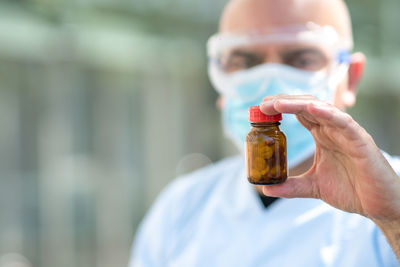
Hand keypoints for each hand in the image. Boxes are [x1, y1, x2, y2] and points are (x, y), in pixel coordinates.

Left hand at [259, 94, 399, 221]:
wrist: (379, 206)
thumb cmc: (351, 190)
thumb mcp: (313, 186)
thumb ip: (291, 186)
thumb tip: (266, 188)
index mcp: (323, 136)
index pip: (300, 114)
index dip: (281, 108)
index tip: (260, 109)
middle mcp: (333, 130)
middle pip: (307, 107)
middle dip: (284, 102)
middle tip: (263, 105)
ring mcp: (347, 133)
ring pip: (322, 109)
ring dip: (299, 104)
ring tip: (278, 103)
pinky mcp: (361, 141)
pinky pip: (344, 122)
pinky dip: (329, 113)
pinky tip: (313, 108)